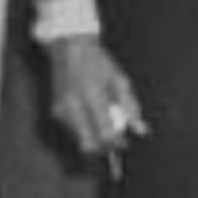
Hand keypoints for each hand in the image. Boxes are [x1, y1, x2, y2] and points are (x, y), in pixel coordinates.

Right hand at [46, 36, 146, 164]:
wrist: (69, 49)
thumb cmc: (98, 62)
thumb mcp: (120, 80)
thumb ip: (131, 107)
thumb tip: (141, 131)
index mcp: (92, 95)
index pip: (105, 132)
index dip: (117, 142)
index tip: (124, 143)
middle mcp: (74, 105)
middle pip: (88, 144)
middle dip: (103, 148)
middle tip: (115, 141)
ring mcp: (62, 110)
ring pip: (79, 140)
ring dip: (94, 139)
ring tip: (103, 121)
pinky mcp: (56, 112)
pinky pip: (73, 131)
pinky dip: (84, 130)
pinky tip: (91, 116)